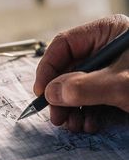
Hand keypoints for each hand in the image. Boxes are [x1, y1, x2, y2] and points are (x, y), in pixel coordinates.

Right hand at [34, 14, 128, 132]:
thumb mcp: (119, 84)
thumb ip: (82, 87)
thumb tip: (50, 92)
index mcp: (105, 33)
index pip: (64, 45)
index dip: (48, 68)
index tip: (41, 91)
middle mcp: (104, 50)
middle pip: (68, 70)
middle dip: (60, 96)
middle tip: (56, 117)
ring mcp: (108, 70)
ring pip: (76, 88)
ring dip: (71, 109)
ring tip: (73, 125)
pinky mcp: (113, 88)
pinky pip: (90, 99)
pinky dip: (85, 114)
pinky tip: (88, 125)